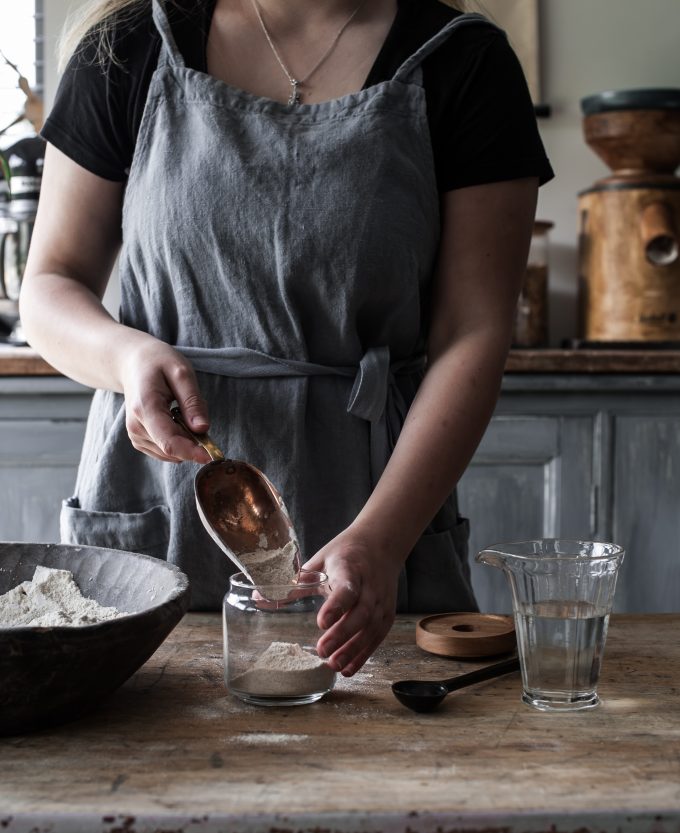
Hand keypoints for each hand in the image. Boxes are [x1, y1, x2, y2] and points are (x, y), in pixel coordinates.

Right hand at [118, 336, 211, 463]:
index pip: (169, 442)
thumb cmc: (158, 363)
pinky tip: (175, 419)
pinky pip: (167, 451)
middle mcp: (136, 427)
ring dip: (186, 439)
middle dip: (194, 441)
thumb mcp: (181, 373)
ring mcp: (135, 435)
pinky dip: (178, 440)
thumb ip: (193, 402)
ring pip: (171, 453)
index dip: (193, 453)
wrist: (133, 363)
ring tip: (181, 410)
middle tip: (198, 414)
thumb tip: (202, 429)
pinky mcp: (139, 440)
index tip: (213, 456)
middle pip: (173, 449)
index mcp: (145, 408)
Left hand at [304, 528, 401, 676]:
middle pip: (361, 613)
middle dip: (342, 634)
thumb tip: (259, 596)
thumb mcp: (320, 560)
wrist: (381, 544)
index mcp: (350, 568)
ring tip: (333, 665)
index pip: (346, 589)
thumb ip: (295, 581)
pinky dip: (363, 654)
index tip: (321, 622)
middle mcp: (370, 586)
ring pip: (371, 628)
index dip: (336, 606)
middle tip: (322, 651)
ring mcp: (381, 601)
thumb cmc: (346, 552)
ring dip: (353, 649)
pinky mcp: (387, 614)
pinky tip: (348, 669)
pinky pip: (377, 637)